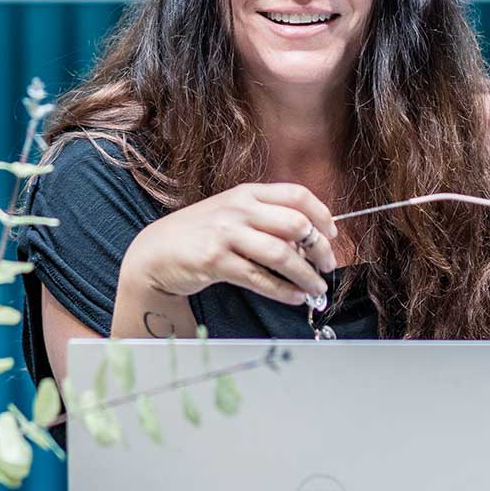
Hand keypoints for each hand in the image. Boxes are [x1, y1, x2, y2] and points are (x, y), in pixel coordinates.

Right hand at [131, 182, 337, 306]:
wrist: (156, 250)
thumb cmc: (203, 232)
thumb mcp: (234, 213)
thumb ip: (267, 220)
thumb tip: (309, 243)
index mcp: (248, 192)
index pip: (297, 195)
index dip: (322, 214)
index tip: (333, 234)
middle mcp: (239, 208)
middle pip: (296, 224)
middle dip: (320, 248)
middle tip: (328, 266)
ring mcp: (226, 234)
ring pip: (281, 254)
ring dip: (306, 275)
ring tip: (316, 289)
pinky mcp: (215, 261)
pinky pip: (260, 278)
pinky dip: (283, 291)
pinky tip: (294, 297)